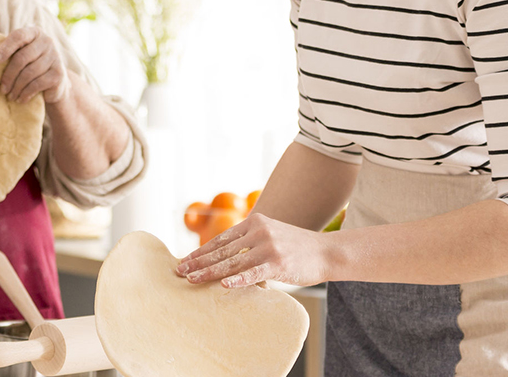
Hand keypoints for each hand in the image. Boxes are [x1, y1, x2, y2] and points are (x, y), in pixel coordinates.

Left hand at [0, 25, 69, 103]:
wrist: (55, 83)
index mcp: (34, 32)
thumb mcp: (19, 54)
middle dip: (9, 75)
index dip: (5, 48)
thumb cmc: (30, 66)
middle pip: (22, 57)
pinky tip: (20, 99)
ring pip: (29, 73)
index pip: (19, 36)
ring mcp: (55, 57)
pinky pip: (37, 84)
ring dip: (16, 87)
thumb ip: (5, 49)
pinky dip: (26, 93)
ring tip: (10, 96)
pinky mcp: (59, 74)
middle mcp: (47, 41)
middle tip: (2, 89)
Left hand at [175, 213, 335, 288]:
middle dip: (198, 262)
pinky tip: (223, 285)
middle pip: (222, 249)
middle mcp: (259, 231)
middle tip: (179, 271)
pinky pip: (252, 273)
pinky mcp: (278, 264)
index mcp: (255, 222)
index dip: (201, 251)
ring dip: (209, 272)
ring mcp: (268, 247)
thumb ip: (250, 243)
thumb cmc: (297, 249)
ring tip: (192, 279)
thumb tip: (226, 261)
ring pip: (232, 262)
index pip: (221, 239)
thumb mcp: (271, 236)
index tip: (184, 261)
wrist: (327, 252)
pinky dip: (237, 280)